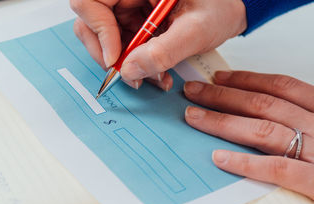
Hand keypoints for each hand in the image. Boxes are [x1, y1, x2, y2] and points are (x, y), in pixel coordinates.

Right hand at [70, 0, 246, 89]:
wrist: (231, 9)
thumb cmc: (219, 6)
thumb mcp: (195, 30)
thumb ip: (163, 52)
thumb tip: (129, 71)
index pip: (90, 2)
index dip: (98, 31)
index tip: (116, 58)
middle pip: (91, 22)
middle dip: (107, 54)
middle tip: (127, 74)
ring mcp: (129, 8)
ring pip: (106, 39)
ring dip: (125, 64)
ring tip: (152, 77)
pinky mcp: (134, 22)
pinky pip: (122, 46)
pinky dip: (135, 64)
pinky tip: (155, 73)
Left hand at [184, 71, 313, 199]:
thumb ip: (303, 121)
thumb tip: (263, 113)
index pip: (282, 87)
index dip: (247, 80)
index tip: (219, 78)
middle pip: (264, 104)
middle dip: (224, 96)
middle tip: (193, 92)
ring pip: (265, 130)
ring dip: (224, 121)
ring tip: (194, 117)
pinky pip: (280, 170)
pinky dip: (247, 163)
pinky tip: (219, 158)